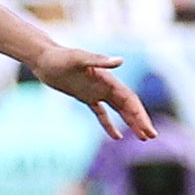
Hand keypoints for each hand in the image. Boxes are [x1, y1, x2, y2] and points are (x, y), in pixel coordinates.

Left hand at [35, 43, 155, 139]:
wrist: (44, 59)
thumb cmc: (60, 57)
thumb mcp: (78, 59)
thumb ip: (99, 60)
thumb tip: (120, 60)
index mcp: (108, 79)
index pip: (129, 100)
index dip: (140, 114)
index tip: (147, 129)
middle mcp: (105, 86)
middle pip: (128, 106)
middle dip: (140, 121)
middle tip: (151, 136)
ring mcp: (96, 91)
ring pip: (119, 110)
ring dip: (130, 122)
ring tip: (142, 137)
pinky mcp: (85, 97)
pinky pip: (102, 113)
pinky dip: (109, 125)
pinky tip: (116, 137)